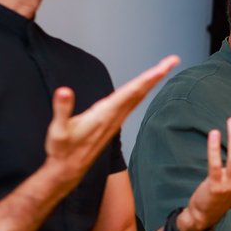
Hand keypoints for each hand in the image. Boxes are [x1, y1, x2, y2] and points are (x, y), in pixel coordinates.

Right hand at [45, 55, 179, 187]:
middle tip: (173, 60)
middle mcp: (114, 116)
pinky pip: (132, 103)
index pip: (130, 93)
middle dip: (157, 75)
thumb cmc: (62, 150)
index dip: (146, 79)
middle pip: (140, 92)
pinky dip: (141, 91)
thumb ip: (61, 110)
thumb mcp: (57, 131)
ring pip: (138, 97)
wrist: (68, 170)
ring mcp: (115, 120)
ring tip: (163, 68)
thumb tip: (64, 91)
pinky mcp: (113, 123)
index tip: (162, 68)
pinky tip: (144, 86)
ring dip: (151, 82)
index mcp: (104, 114)